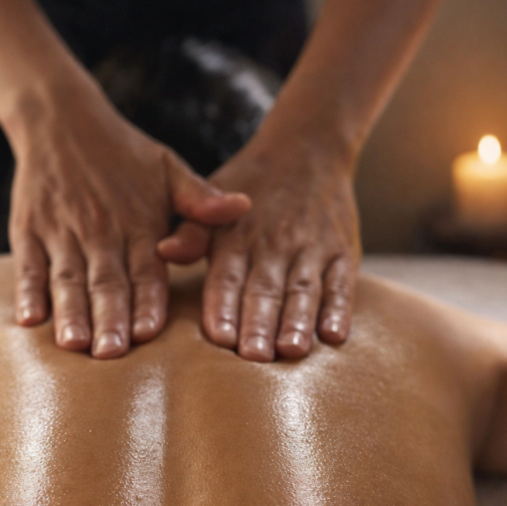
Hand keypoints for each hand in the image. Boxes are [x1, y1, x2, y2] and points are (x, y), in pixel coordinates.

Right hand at [8, 76, 249, 357]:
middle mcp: (100, 230)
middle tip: (111, 354)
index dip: (147, 301)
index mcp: (139, 222)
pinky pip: (28, 266)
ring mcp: (60, 232)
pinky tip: (28, 321)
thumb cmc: (123, 153)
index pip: (146, 270)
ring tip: (75, 345)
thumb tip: (244, 206)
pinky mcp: (28, 231)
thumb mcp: (168, 168)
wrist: (59, 119)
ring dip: (70, 312)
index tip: (148, 332)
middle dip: (109, 319)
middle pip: (106, 281)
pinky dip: (27, 293)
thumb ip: (201, 198)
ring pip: (67, 279)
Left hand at [158, 135, 360, 361]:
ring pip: (303, 290)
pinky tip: (334, 335)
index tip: (218, 336)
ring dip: (297, 322)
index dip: (223, 306)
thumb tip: (164, 252)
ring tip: (291, 351)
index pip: (227, 277)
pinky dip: (339, 309)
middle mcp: (274, 244)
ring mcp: (311, 249)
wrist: (308, 148)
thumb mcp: (213, 202)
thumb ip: (191, 233)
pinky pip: (341, 284)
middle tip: (253, 357)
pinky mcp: (343, 252)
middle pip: (265, 290)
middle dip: (259, 324)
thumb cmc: (249, 188)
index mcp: (237, 236)